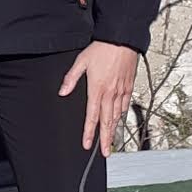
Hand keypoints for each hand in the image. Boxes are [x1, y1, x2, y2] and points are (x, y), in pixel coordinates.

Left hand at [58, 41, 138, 156]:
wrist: (122, 39)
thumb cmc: (102, 49)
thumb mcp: (81, 62)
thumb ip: (71, 78)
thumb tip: (62, 92)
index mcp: (97, 89)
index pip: (92, 117)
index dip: (89, 132)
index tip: (87, 144)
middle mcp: (110, 93)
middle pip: (107, 122)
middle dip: (106, 139)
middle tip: (106, 152)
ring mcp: (121, 90)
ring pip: (117, 116)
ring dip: (114, 130)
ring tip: (111, 141)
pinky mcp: (129, 86)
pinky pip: (125, 105)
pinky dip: (122, 115)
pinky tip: (119, 120)